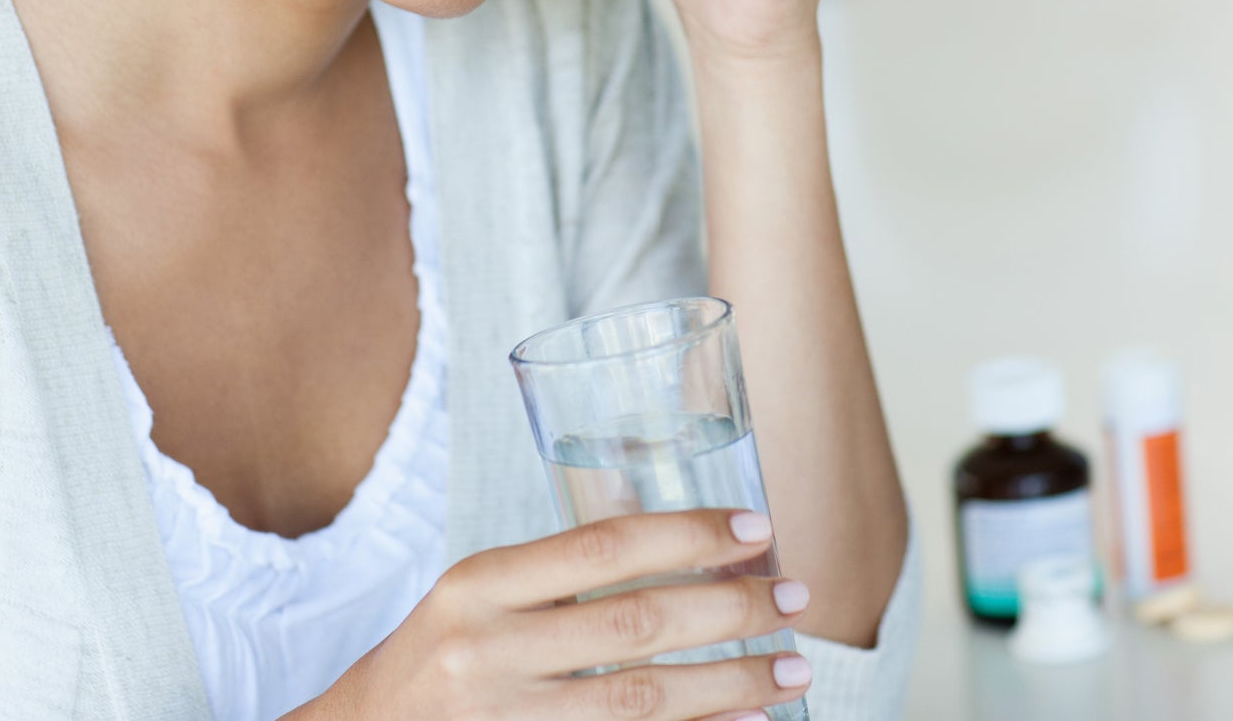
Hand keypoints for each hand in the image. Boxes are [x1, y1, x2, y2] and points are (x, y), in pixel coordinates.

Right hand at [293, 509, 813, 720]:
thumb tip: (690, 554)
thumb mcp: (476, 598)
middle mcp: (487, 651)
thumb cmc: (435, 659)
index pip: (602, 548)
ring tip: (794, 668)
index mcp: (478, 585)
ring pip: (642, 700)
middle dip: (731, 610)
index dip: (690, 536)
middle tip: (797, 599)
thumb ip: (558, 577)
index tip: (758, 531)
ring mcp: (504, 720)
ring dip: (731, 682)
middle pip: (635, 624)